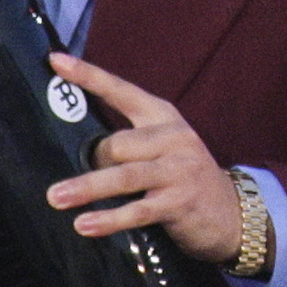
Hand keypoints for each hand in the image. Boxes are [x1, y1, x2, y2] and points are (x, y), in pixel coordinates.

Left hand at [45, 55, 244, 263]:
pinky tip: (85, 225)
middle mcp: (173, 137)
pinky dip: (109, 218)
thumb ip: (123, 144)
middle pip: (118, 142)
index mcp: (162, 117)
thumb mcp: (157, 150)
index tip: (56, 61)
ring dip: (88, 187)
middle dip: (93, 162)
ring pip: (126, 174)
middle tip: (71, 187)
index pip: (121, 91)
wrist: (230, 211)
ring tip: (57, 197)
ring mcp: (179, 169)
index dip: (89, 76)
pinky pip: (138, 209)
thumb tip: (74, 152)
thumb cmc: (179, 179)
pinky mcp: (180, 201)